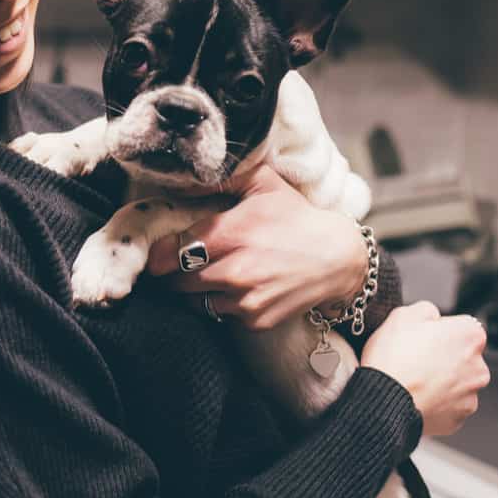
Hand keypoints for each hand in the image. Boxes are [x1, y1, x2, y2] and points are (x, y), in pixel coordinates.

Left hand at [145, 165, 367, 330]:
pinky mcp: (256, 320)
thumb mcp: (265, 184)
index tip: (160, 251)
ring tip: (206, 273)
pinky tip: (234, 287)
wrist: (338, 258)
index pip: (174, 251)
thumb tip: (187, 178)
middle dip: (174, 271)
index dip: (161, 252)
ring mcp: (246, 299)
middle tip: (180, 261)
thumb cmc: (296, 218)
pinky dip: (220, 303)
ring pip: (194, 301)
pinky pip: (220, 315)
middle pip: (177, 280)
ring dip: (194, 290)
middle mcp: (236, 270)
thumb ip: (226, 177)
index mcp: (232, 233)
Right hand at [360, 302, 489, 436]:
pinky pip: (449, 405)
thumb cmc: (393, 358)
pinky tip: (416, 396)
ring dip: (440, 381)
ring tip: (412, 380)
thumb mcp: (402, 315)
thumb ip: (426, 309)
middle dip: (442, 357)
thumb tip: (433, 315)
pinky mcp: (459, 417)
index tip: (420, 338)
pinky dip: (436, 402)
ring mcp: (471, 394)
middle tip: (413, 359)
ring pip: (456, 382)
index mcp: (470, 335)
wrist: (384, 401)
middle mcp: (478, 365)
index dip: (437, 331)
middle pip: (461, 356)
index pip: (460, 327)